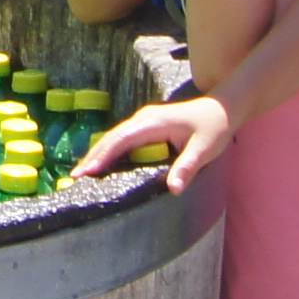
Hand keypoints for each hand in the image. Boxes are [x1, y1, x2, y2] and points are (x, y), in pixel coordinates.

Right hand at [76, 93, 230, 192]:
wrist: (222, 108)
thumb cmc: (214, 127)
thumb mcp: (204, 149)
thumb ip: (187, 167)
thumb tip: (173, 189)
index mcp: (152, 122)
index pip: (121, 140)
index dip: (103, 156)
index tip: (87, 172)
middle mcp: (143, 119)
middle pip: (111, 138)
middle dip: (92, 157)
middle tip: (75, 178)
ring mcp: (143, 122)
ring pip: (114, 139)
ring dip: (98, 155)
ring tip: (83, 174)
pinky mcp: (146, 128)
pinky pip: (122, 141)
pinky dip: (109, 152)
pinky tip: (103, 165)